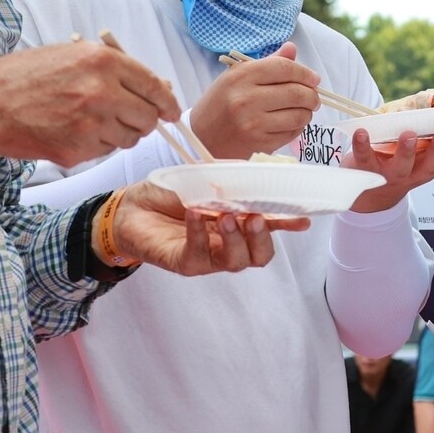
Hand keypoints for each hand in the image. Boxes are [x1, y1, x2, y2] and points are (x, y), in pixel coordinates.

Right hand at [0, 41, 181, 165]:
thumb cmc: (24, 76)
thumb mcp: (71, 54)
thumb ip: (112, 67)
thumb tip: (154, 86)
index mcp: (103, 61)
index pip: (154, 85)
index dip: (167, 100)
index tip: (171, 110)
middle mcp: (102, 91)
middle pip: (148, 116)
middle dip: (145, 120)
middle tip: (132, 119)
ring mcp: (90, 123)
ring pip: (129, 137)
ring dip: (121, 134)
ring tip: (94, 123)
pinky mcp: (77, 150)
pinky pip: (105, 151)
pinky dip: (98, 145)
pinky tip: (76, 133)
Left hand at [112, 179, 309, 274]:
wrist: (131, 207)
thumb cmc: (170, 194)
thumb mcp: (205, 176)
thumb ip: (231, 177)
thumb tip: (257, 170)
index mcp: (238, 223)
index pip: (270, 228)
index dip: (288, 225)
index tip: (303, 218)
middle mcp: (227, 243)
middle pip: (259, 255)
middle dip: (263, 238)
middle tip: (255, 217)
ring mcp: (208, 256)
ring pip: (235, 261)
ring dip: (235, 239)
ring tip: (225, 216)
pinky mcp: (184, 263)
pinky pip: (199, 254)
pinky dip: (199, 233)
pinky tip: (194, 213)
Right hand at [190, 43, 319, 157]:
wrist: (201, 138)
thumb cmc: (220, 104)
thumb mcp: (236, 77)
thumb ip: (267, 63)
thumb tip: (292, 49)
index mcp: (240, 76)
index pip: (284, 68)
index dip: (305, 73)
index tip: (314, 78)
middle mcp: (246, 99)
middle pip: (296, 92)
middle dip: (312, 95)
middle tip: (314, 97)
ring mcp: (253, 123)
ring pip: (298, 115)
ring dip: (307, 112)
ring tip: (303, 110)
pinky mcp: (259, 144)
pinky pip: (292, 133)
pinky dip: (297, 127)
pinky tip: (290, 123)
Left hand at [342, 125, 433, 213]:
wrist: (366, 195)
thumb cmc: (397, 163)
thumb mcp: (417, 155)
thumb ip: (428, 137)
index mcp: (429, 166)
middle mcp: (414, 173)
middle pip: (431, 164)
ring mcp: (390, 174)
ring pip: (401, 166)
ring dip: (406, 150)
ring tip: (409, 134)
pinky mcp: (365, 170)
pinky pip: (364, 158)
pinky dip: (362, 145)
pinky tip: (362, 131)